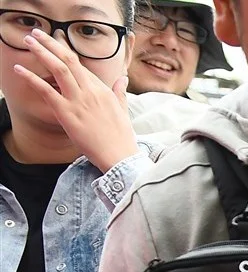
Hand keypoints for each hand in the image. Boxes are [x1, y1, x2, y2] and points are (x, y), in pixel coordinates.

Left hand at [13, 29, 136, 170]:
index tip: (54, 42)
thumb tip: (122, 78)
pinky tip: (18, 69)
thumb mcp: (123, 110)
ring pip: (58, 68)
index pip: (81, 65)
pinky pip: (46, 90)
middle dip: (50, 43)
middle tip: (36, 33)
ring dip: (41, 52)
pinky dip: (31, 78)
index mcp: (102, 90)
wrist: (119, 156)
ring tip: (28, 41)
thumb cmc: (121, 137)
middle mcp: (90, 91)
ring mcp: (78, 100)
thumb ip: (120, 92)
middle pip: (68, 59)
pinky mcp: (66, 113)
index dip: (65, 51)